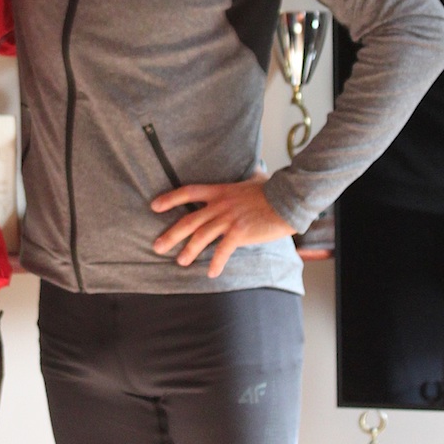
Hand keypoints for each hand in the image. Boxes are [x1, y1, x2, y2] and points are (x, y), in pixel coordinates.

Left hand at [151, 176, 295, 278]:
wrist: (289, 199)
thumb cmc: (274, 190)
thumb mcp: (257, 180)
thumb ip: (250, 177)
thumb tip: (256, 170)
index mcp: (220, 191)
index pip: (188, 192)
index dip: (170, 199)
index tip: (154, 206)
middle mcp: (220, 205)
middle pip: (189, 220)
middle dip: (171, 234)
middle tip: (157, 247)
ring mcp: (229, 219)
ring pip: (201, 236)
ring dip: (189, 251)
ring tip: (180, 262)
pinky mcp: (240, 232)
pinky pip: (222, 250)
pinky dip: (216, 263)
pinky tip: (211, 273)